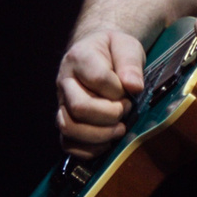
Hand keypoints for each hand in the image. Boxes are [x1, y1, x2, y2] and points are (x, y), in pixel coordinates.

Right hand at [57, 26, 146, 154]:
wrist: (96, 52)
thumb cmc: (113, 50)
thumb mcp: (127, 46)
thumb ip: (131, 63)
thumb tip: (134, 87)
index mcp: (79, 58)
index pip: (97, 79)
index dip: (118, 90)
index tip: (129, 91)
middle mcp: (65, 81)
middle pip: (79, 107)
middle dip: (110, 114)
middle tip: (126, 109)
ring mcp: (62, 103)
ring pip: (69, 127)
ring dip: (99, 135)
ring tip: (119, 129)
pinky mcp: (65, 119)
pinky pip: (67, 143)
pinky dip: (88, 149)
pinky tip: (107, 142)